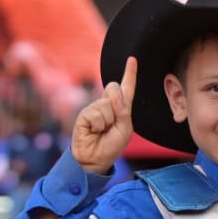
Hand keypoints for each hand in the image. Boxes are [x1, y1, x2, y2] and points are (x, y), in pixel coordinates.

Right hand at [72, 56, 136, 173]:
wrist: (95, 159)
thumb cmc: (111, 145)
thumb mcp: (125, 128)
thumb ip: (123, 110)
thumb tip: (113, 92)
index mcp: (120, 108)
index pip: (126, 88)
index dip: (130, 73)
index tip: (132, 59)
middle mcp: (106, 104)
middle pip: (114, 88)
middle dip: (117, 104)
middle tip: (112, 125)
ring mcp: (94, 108)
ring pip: (106, 104)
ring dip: (107, 121)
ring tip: (102, 131)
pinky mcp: (84, 114)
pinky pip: (97, 114)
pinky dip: (98, 125)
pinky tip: (93, 132)